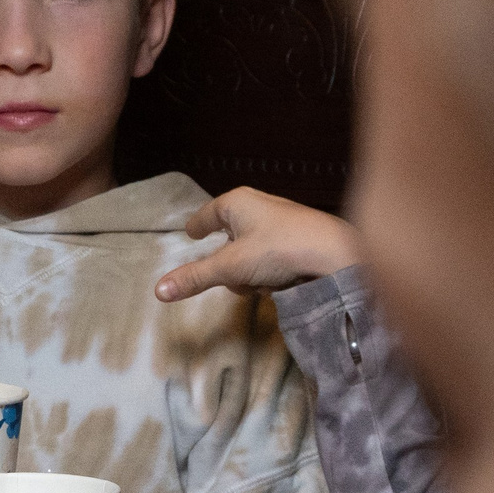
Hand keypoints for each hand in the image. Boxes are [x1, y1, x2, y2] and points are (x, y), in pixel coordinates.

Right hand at [156, 187, 364, 301]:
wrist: (335, 255)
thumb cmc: (278, 250)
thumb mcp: (230, 267)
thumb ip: (195, 277)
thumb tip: (158, 290)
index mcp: (237, 202)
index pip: (207, 214)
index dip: (198, 226)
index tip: (192, 233)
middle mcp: (258, 206)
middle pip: (228, 241)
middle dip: (230, 267)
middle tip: (238, 279)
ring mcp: (280, 223)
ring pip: (249, 254)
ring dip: (250, 274)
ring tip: (265, 282)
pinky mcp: (298, 239)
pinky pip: (270, 259)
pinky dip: (271, 273)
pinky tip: (283, 281)